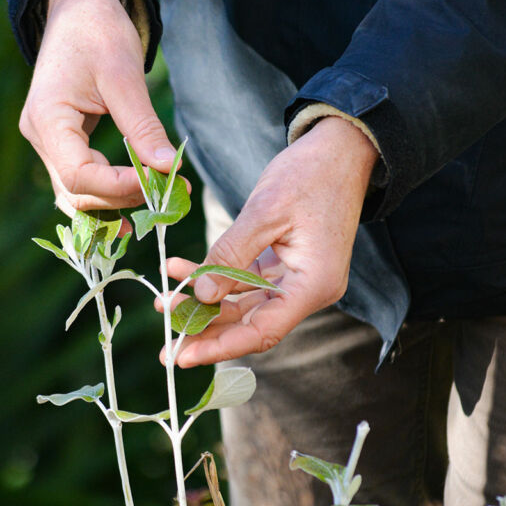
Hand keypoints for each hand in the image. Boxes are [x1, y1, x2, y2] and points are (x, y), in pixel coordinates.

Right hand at [18, 0, 175, 218]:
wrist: (79, 10)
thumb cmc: (97, 32)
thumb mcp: (124, 77)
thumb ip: (143, 126)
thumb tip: (170, 168)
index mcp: (47, 120)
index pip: (79, 175)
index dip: (119, 187)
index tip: (160, 180)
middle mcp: (40, 137)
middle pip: (78, 191)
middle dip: (124, 197)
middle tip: (170, 194)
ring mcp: (47, 143)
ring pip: (78, 192)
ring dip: (117, 201)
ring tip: (158, 199)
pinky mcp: (62, 143)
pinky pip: (82, 178)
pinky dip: (109, 190)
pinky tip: (137, 194)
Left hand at [165, 116, 377, 366]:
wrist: (340, 148)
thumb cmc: (310, 174)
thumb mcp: (263, 212)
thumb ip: (230, 255)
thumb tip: (200, 296)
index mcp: (312, 284)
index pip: (261, 332)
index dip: (220, 347)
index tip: (182, 356)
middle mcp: (307, 290)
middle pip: (250, 325)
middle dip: (205, 334)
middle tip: (165, 348)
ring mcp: (296, 279)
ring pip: (243, 306)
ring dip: (204, 305)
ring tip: (165, 302)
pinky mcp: (284, 266)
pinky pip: (244, 282)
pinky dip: (214, 277)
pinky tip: (181, 271)